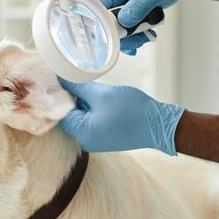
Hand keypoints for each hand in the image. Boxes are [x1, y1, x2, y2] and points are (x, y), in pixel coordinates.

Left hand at [58, 79, 185, 155]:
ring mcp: (96, 140)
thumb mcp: (102, 94)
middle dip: (70, 97)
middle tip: (71, 78)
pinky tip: (96, 96)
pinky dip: (91, 109)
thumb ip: (78, 87)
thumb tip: (61, 79)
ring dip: (82, 102)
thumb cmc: (132, 110)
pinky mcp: (105, 137)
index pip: (60, 113)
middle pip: (69, 116)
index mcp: (82, 133)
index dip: (58, 95)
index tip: (58, 78)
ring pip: (81, 117)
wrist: (159, 124)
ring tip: (85, 84)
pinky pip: (91, 121)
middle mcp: (86, 141)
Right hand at [95, 0, 202, 54]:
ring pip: (118, 24)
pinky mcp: (131, 7)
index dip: (104, 24)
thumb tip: (123, 24)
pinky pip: (127, 24)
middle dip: (122, 33)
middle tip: (138, 41)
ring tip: (147, 37)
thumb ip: (138, 7)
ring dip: (131, 35)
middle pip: (107, 19)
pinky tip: (145, 36)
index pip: (99, 7)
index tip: (119, 37)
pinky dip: (136, 32)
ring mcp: (123, 0)